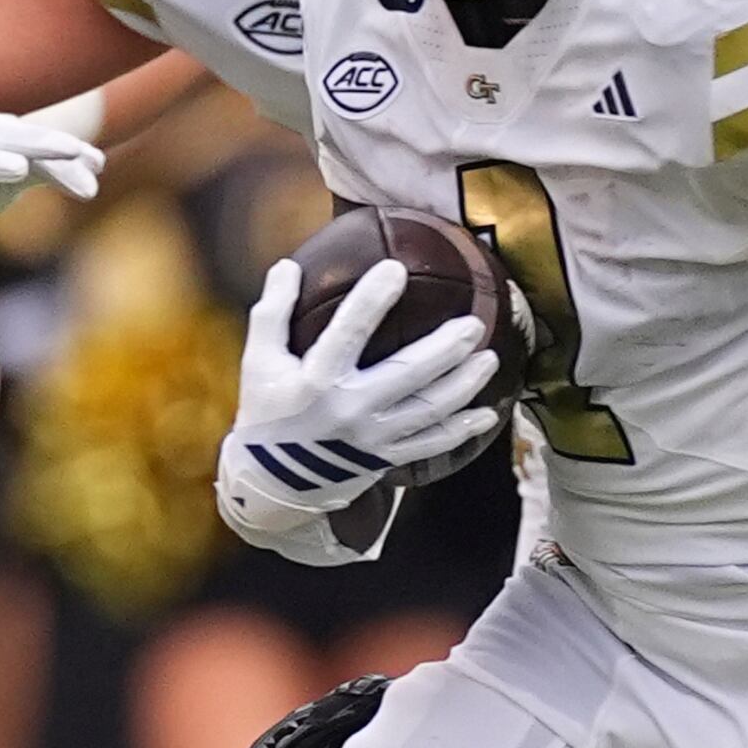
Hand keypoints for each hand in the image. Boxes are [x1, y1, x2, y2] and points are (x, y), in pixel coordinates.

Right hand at [212, 255, 500, 539]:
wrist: (271, 482)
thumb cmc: (268, 410)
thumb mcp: (258, 360)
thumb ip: (272, 313)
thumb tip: (287, 266)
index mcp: (316, 380)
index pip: (348, 333)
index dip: (372, 300)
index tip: (396, 269)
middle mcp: (349, 408)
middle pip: (407, 375)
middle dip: (444, 350)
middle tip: (474, 325)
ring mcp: (372, 438)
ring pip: (428, 411)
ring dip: (463, 386)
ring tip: (488, 358)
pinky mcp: (386, 458)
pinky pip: (431, 444)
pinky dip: (461, 431)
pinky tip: (487, 414)